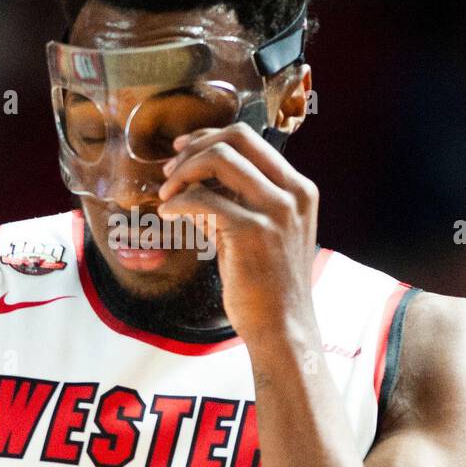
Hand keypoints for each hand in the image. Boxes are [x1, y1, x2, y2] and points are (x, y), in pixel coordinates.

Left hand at [157, 123, 319, 340]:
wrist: (282, 328)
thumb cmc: (266, 286)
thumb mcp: (258, 233)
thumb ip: (235, 202)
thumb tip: (194, 181)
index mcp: (298, 189)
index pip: (251, 139)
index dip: (210, 138)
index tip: (182, 150)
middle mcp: (293, 193)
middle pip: (237, 138)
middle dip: (195, 148)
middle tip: (170, 171)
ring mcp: (276, 210)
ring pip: (220, 159)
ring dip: (184, 172)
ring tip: (166, 194)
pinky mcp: (253, 231)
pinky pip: (204, 199)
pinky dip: (178, 202)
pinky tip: (169, 216)